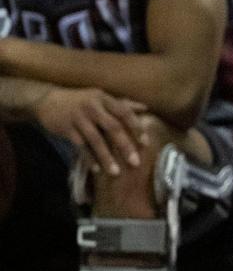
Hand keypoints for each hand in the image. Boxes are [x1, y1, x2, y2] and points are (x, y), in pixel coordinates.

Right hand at [35, 87, 149, 176]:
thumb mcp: (100, 98)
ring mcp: (79, 117)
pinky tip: (96, 169)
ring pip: (95, 139)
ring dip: (106, 157)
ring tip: (115, 172)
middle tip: (135, 162)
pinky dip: (88, 158)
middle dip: (125, 146)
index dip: (136, 127)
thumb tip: (145, 108)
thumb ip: (122, 104)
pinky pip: (79, 146)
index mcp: (104, 98)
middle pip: (113, 127)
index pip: (124, 112)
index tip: (145, 143)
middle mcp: (93, 106)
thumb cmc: (80, 101)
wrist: (48, 100)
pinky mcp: (66, 128)